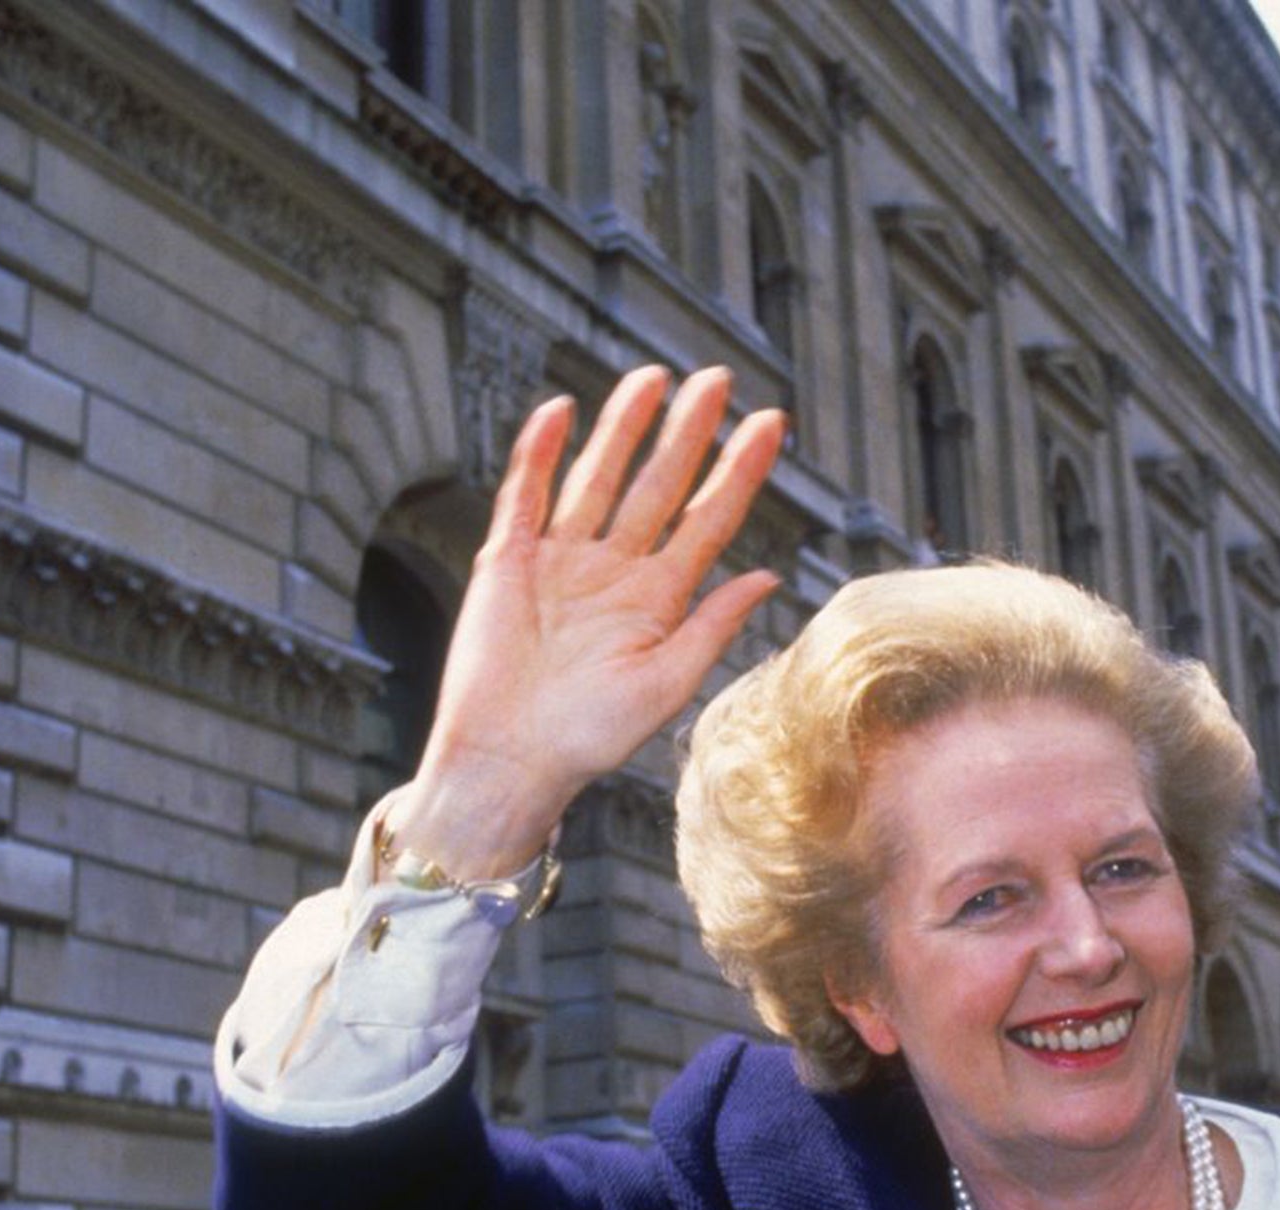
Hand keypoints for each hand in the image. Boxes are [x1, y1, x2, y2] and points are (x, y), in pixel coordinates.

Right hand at [397, 365, 784, 879]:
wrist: (509, 762)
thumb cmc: (589, 739)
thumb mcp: (666, 685)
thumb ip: (712, 625)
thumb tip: (770, 576)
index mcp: (659, 601)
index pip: (709, 520)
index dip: (739, 472)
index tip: (772, 424)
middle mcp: (614, 572)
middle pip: (659, 485)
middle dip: (688, 433)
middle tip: (718, 378)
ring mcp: (561, 562)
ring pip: (598, 478)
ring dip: (623, 428)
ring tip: (653, 377)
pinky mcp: (507, 561)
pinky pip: (524, 495)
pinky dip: (538, 453)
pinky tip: (560, 411)